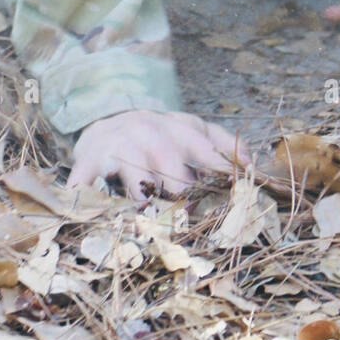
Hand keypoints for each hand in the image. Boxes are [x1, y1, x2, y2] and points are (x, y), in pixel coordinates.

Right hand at [67, 109, 249, 200]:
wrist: (110, 120)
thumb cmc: (159, 134)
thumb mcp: (191, 130)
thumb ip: (221, 144)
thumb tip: (252, 164)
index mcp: (180, 130)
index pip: (206, 152)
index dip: (221, 174)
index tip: (234, 197)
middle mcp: (151, 134)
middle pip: (170, 164)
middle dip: (181, 193)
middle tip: (190, 219)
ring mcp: (119, 145)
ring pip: (134, 175)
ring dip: (143, 197)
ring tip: (150, 218)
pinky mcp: (89, 159)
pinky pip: (87, 181)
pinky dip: (89, 198)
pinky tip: (93, 213)